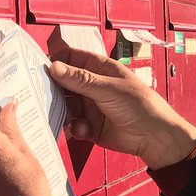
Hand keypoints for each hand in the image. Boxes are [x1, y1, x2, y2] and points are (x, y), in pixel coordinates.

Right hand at [49, 47, 195, 168]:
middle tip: (45, 95)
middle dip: (55, 90)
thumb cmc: (140, 105)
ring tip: (70, 115)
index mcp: (100, 69)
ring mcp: (91, 106)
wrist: (154, 137)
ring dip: (65, 111)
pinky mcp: (91, 126)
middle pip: (64, 83)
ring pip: (66, 105)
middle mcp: (93, 86)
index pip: (72, 58)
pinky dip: (76, 128)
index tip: (41, 68)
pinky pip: (74, 125)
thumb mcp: (108, 89)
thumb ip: (80, 79)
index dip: (57, 61)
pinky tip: (84, 130)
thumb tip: (55, 67)